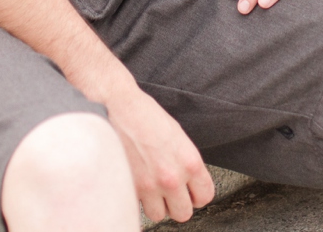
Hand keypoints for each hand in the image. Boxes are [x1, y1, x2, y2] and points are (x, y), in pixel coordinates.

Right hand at [102, 81, 214, 221]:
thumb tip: (189, 182)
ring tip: (151, 188)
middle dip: (177, 204)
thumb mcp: (178, 136)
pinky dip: (137, 201)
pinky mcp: (129, 188)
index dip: (198, 196)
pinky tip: (137, 184)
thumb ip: (186, 162)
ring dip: (156, 205)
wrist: (117, 107)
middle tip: (171, 193)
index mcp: (190, 162)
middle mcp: (172, 178)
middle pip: (183, 213)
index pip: (205, 197)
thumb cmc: (146, 116)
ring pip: (159, 215)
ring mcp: (149, 186)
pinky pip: (138, 208)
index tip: (192, 193)